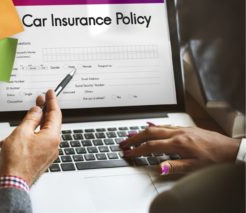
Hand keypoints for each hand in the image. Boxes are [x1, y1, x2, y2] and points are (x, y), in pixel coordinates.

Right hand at [0, 90, 61, 185]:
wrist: (11, 183)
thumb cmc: (16, 161)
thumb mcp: (22, 132)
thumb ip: (31, 118)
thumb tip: (37, 110)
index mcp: (52, 137)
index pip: (55, 114)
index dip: (52, 101)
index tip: (50, 92)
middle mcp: (53, 146)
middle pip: (50, 123)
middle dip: (42, 112)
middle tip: (39, 100)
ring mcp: (47, 154)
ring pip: (40, 134)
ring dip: (29, 127)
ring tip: (18, 125)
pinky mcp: (40, 160)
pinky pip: (36, 143)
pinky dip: (26, 138)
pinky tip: (13, 140)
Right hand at [120, 125, 241, 174]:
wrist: (231, 150)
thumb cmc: (215, 159)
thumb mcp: (195, 167)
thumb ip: (174, 166)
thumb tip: (158, 167)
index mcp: (178, 143)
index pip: (151, 146)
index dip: (137, 150)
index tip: (128, 153)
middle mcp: (178, 133)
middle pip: (150, 132)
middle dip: (134, 137)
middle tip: (123, 142)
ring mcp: (182, 129)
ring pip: (157, 127)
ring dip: (142, 131)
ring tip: (131, 135)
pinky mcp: (186, 128)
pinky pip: (166, 125)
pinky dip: (154, 127)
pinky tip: (151, 127)